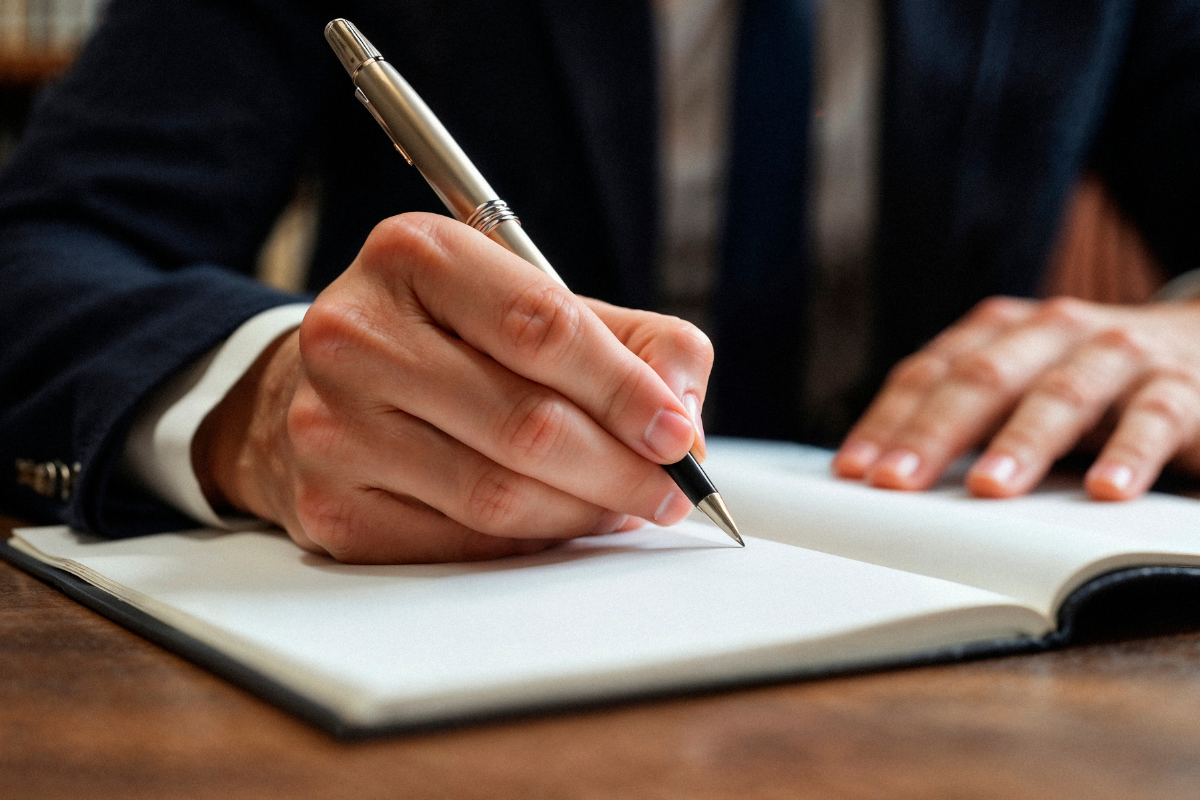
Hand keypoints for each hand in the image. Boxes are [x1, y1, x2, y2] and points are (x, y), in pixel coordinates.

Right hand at [193, 213, 712, 562]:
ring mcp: (332, 426)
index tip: (678, 434)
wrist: (307, 391)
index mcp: (415, 256)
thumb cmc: (443, 340)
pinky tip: (557, 523)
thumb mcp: (528, 301)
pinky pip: (460, 545)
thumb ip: (629, 339)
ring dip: (583, 512)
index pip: (542, 325)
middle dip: (621, 468)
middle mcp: (357, 334)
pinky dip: (529, 543)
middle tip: (672, 491)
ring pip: (496, 495)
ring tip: (625, 506)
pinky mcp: (329, 509)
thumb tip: (685, 418)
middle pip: (524, 423)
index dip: (626, 389)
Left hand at [832, 296, 1199, 499]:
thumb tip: (882, 473)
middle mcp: (1053, 331)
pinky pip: (1152, 419)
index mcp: (1001, 331)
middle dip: (933, 433)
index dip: (888, 421)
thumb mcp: (1021, 384)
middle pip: (982, 380)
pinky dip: (1129, 454)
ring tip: (988, 488)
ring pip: (1060, 395)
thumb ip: (965, 417)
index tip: (855, 471)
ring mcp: (1116, 354)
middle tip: (898, 482)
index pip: (930, 373)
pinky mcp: (1181, 387)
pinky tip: (1106, 491)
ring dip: (1020, 442)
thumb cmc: (1089, 378)